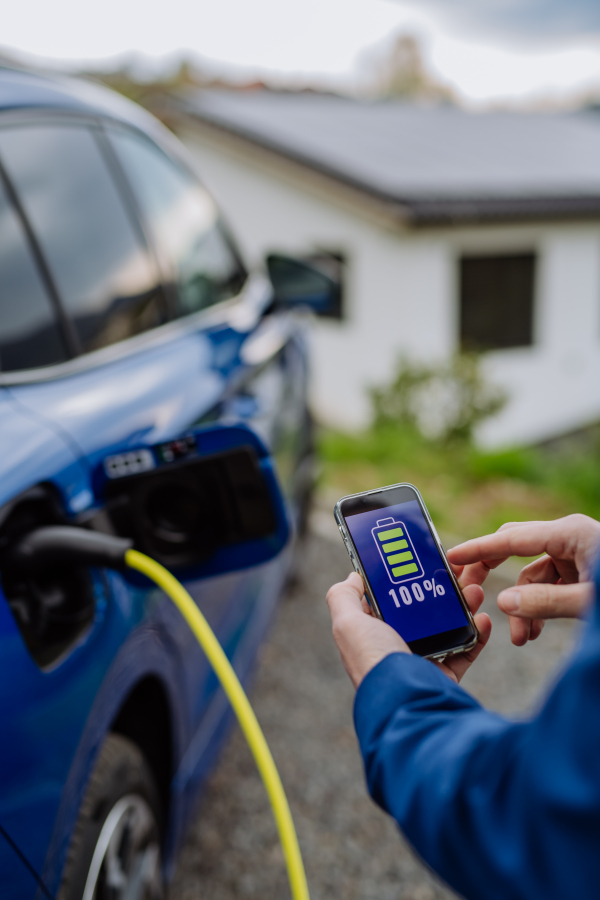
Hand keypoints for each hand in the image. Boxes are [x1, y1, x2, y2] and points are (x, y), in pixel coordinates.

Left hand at [326, 572, 490, 688]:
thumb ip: (343, 597)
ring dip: (463, 605)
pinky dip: (478, 633)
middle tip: (458, 571)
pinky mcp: (446, 676)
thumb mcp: (346, 624)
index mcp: (372, 634)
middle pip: (424, 610)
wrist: (405, 700)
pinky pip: (466, 650)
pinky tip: (483, 618)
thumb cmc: (373, 660)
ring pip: (447, 626)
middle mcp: (396, 647)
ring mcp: (422, 662)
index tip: (425, 560)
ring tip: (474, 590)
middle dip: (442, 589)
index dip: (405, 579)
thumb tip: (353, 577)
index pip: (390, 600)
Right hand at [447, 514, 599, 646]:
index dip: (479, 548)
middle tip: (468, 592)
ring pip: (531, 575)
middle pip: (514, 549)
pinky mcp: (578, 569)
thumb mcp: (590, 602)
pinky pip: (547, 585)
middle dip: (491, 574)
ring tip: (520, 638)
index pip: (513, 538)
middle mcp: (568, 537)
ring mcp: (573, 553)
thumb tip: (503, 602)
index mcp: (570, 533)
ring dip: (522, 606)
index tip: (452, 557)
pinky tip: (534, 631)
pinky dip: (538, 607)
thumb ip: (547, 602)